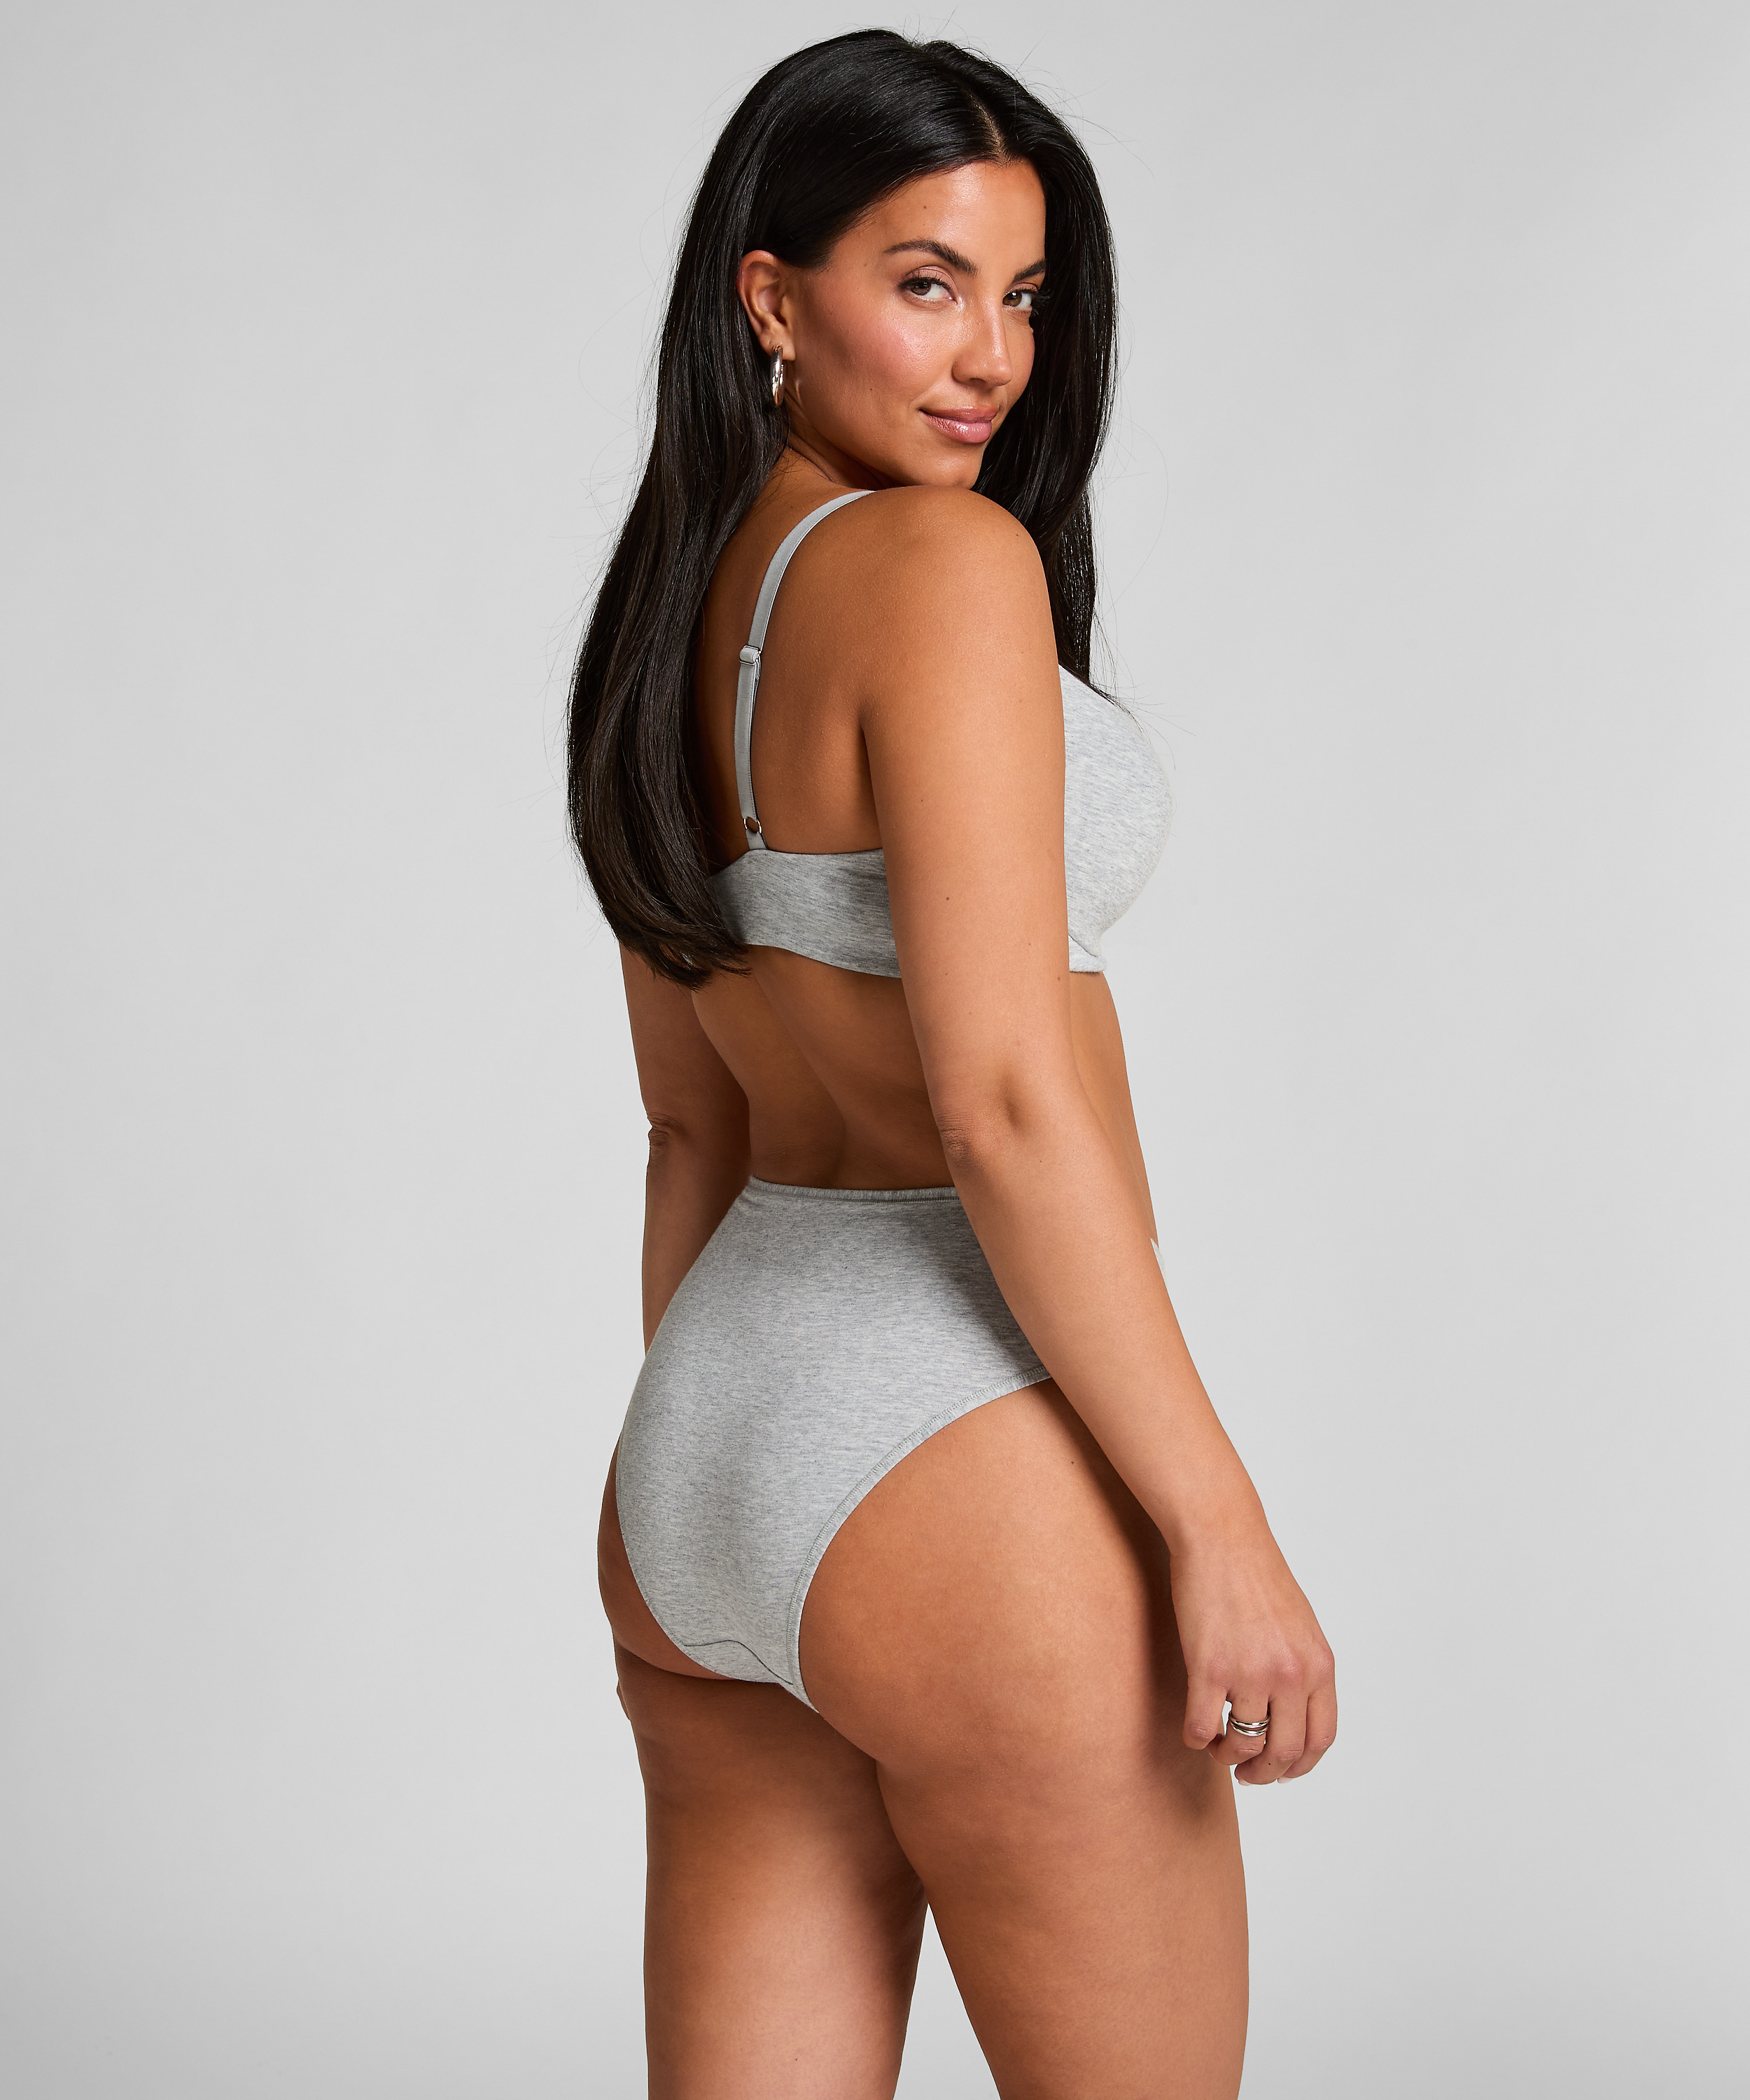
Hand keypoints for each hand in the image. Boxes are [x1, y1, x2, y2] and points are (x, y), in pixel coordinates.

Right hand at [1170, 1518, 1336, 1783]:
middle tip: (1246, 1773)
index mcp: (1319, 1664)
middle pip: (1285, 1752)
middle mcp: (1290, 1674)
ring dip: (1229, 1757)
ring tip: (1218, 1748)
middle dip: (1264, 1772)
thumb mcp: (1299, 1625)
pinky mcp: (1208, 1667)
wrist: (1221, 1535)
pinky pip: (1202, 1727)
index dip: (1301, 1765)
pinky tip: (1196, 1731)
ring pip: (1243, 1745)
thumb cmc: (1255, 1573)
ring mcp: (1250, 1673)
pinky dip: (1198, 1739)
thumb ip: (1302, 1668)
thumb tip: (1291, 1713)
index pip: (1321, 1738)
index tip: (1282, 1769)